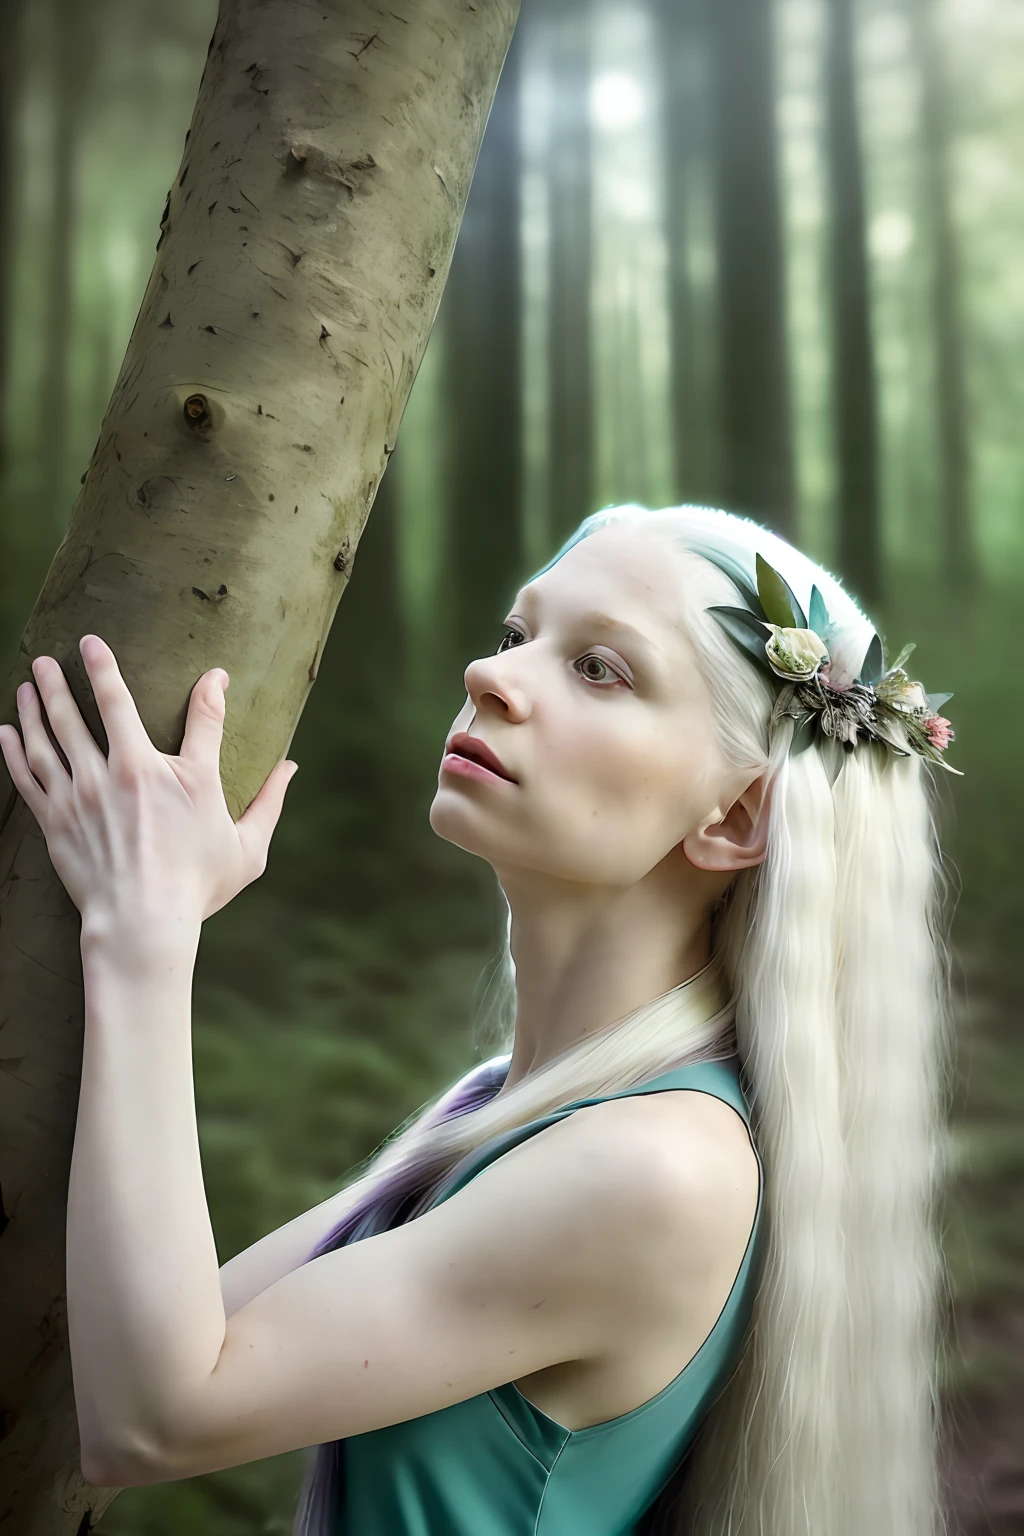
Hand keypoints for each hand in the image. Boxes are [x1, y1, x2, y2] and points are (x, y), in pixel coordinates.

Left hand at [0, 634, 297, 937]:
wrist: (141, 925)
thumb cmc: (197, 887)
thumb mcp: (248, 845)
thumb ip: (269, 801)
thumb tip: (292, 766)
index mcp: (177, 777)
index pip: (199, 716)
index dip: (209, 690)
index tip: (212, 674)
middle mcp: (124, 773)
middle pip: (93, 707)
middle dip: (77, 673)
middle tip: (65, 650)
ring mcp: (83, 795)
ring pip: (53, 733)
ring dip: (40, 699)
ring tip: (32, 676)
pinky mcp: (56, 819)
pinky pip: (28, 774)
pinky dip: (15, 747)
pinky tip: (7, 727)